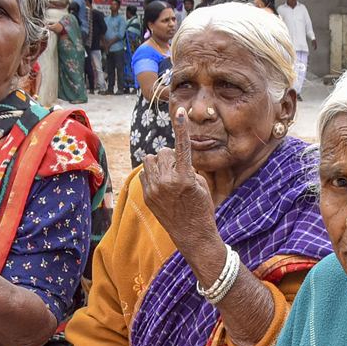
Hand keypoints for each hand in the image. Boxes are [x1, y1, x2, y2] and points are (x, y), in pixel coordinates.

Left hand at [140, 108, 218, 252]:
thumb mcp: (201, 184)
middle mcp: (167, 182)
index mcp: (185, 178)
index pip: (182, 146)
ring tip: (168, 176)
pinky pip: (144, 173)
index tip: (180, 111)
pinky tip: (161, 185)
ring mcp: (154, 190)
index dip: (181, 128)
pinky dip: (152, 174)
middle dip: (170, 156)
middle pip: (162, 152)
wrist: (192, 234)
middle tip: (178, 168)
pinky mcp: (147, 196)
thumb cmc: (202, 207)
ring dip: (159, 163)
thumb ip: (187, 167)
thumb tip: (173, 156)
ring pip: (149, 160)